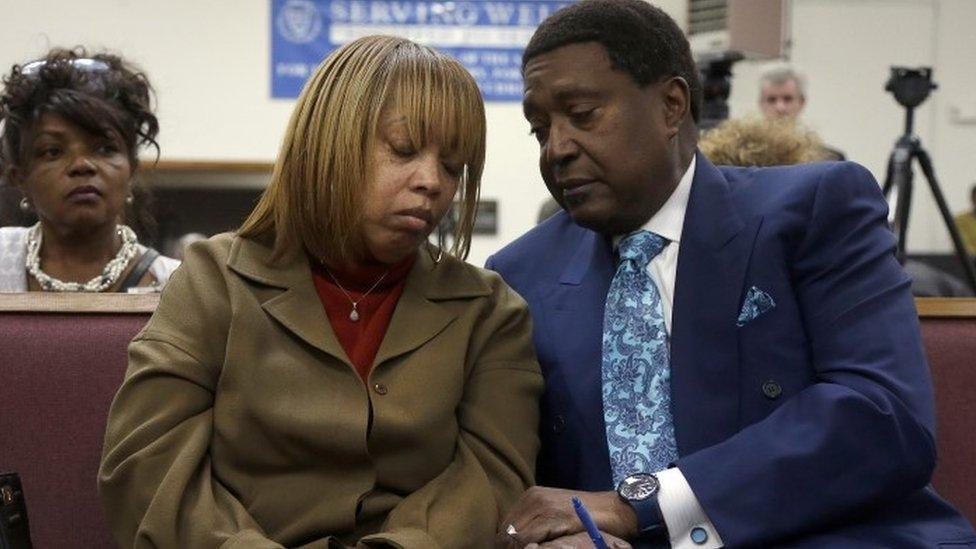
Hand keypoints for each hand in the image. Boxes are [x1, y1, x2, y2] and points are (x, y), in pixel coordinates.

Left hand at [496, 487, 636, 546]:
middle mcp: (534, 498)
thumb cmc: (586, 516)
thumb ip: (535, 524)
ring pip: (515, 537)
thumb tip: (514, 542)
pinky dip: (530, 548)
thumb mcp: (555, 516)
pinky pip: (531, 539)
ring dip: (519, 548)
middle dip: (508, 547)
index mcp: (530, 497)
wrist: (615, 509)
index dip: (504, 545)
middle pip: (506, 532)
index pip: (504, 527)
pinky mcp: (556, 517)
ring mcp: (544, 506)